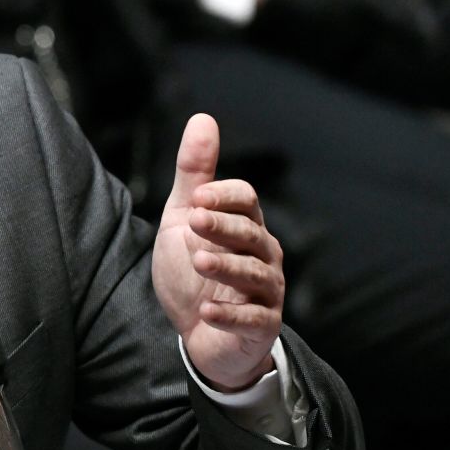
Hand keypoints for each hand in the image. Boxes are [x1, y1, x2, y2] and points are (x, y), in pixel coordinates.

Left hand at [152, 114, 284, 390]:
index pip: (246, 200)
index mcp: (245, 224)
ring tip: (199, 261)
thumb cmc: (192, 268)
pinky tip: (206, 310)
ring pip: (253, 275)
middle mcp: (262, 254)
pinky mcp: (260, 326)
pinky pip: (251, 320)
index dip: (224, 197)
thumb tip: (202, 117)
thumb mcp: (184, 217)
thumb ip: (194, 174)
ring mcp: (265, 291)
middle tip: (194, 221)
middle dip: (222, 227)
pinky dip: (229, 315)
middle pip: (250, 234)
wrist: (198, 331)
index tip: (196, 197)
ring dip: (226, 267)